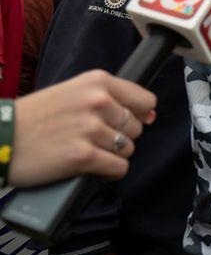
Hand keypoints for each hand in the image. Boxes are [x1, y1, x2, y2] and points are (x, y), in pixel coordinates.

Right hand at [11, 70, 156, 186]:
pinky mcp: (83, 156)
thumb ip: (111, 98)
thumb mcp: (73, 92)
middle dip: (120, 137)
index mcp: (98, 82)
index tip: (125, 122)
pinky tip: (91, 168)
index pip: (146, 101)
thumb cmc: (34, 116)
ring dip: (111, 155)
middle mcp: (98, 102)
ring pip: (128, 149)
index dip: (139, 115)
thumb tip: (150, 114)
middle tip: (92, 139)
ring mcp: (91, 129)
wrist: (0, 136)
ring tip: (86, 151)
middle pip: (137, 128)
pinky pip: (118, 168)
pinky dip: (109, 172)